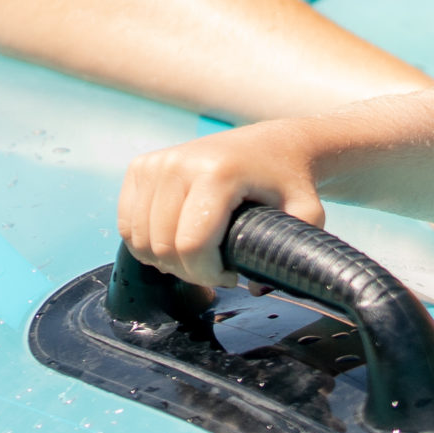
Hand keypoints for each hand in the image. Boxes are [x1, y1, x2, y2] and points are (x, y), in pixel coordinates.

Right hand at [120, 123, 325, 287]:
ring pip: (139, 239)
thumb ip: (290, 252)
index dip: (208, 274)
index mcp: (219, 173)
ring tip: (199, 257)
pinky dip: (145, 244)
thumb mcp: (306, 213)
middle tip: (217, 270)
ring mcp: (156, 163)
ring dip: (166, 261)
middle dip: (189, 271)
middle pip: (163, 246)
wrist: (275, 144)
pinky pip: (127, 224)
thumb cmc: (290, 181)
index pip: (192, 245)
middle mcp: (180, 164)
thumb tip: (257, 289)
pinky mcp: (141, 166)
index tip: (232, 275)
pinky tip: (176, 243)